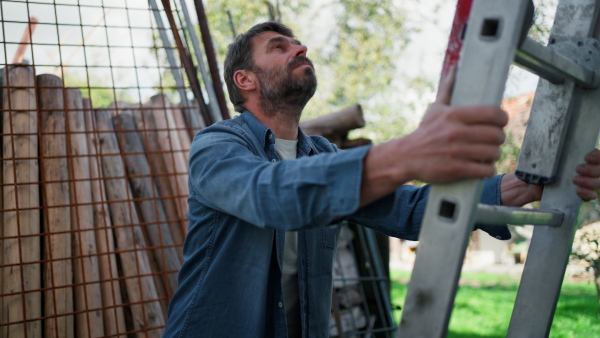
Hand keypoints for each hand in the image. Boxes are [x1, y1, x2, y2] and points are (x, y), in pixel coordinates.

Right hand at [360, 67, 507, 205]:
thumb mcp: (435, 109)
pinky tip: (484, 166)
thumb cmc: (425, 132)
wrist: (406, 157)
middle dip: (499, 138)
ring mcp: (456, 152)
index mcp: (453, 115)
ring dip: (494, 154)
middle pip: (495, 135)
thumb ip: (447, 90)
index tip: (500, 122)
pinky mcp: (456, 169)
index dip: (502, 118)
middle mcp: (455, 132)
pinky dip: (488, 169)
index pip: (491, 113)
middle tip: (495, 140)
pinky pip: (485, 170)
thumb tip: (454, 68)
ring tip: (489, 153)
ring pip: (492, 153)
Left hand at [501, 149, 599, 205]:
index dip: (597, 156)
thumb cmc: (536, 166)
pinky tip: (578, 191)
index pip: (597, 156)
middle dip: (594, 169)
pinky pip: (590, 196)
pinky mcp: (577, 195)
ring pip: (597, 183)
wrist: (526, 184)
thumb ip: (551, 149)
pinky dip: (587, 193)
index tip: (587, 157)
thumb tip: (548, 135)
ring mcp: (583, 182)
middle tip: (578, 169)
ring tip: (574, 180)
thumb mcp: (543, 155)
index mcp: (578, 156)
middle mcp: (584, 169)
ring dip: (590, 181)